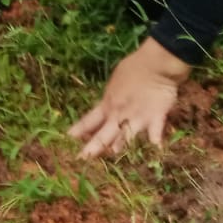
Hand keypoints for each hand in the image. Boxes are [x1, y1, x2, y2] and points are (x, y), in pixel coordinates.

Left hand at [68, 37, 190, 157]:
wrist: (154, 64)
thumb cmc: (133, 67)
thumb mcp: (115, 82)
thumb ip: (111, 97)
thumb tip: (107, 105)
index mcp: (108, 104)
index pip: (89, 120)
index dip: (78, 130)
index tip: (67, 139)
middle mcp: (119, 114)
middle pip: (103, 135)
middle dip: (92, 148)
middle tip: (81, 159)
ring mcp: (137, 118)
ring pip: (125, 138)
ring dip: (118, 147)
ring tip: (111, 155)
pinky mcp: (155, 119)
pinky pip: (155, 134)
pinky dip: (154, 143)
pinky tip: (154, 151)